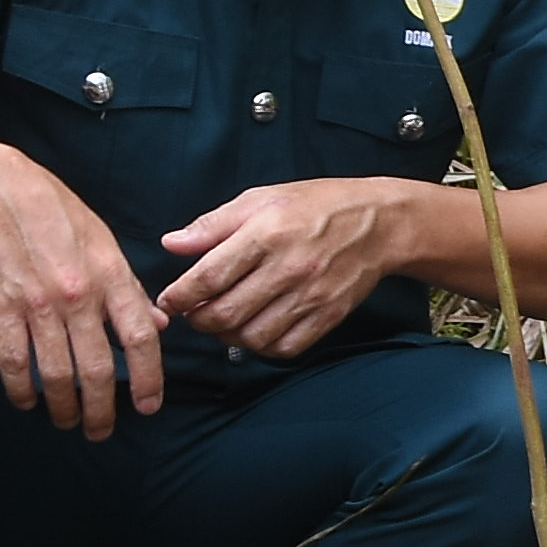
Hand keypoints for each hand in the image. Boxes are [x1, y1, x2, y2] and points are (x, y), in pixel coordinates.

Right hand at [0, 141, 169, 434]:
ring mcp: (37, 304)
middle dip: (103, 411)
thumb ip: (128, 287)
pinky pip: (14, 362)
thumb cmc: (52, 212)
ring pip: (57, 375)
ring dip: (63, 408)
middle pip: (99, 370)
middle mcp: (77, 294)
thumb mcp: (102, 240)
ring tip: (66, 421)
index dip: (149, 379)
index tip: (148, 407)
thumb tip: (157, 325)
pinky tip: (26, 402)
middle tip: (101, 431)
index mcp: (110, 274)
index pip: (141, 338)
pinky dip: (21, 390)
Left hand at [159, 177, 451, 357]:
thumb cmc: (315, 206)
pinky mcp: (327, 317)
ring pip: (251, 338)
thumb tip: (171, 244)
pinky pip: (283, 348)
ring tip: (223, 321)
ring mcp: (310, 297)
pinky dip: (261, 346)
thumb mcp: (260, 199)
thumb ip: (213, 225)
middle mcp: (288, 269)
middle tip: (193, 313)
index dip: (179, 297)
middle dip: (198, 320)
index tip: (168, 301)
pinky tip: (255, 328)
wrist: (379, 224)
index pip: (208, 278)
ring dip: (227, 336)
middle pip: (225, 314)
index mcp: (266, 234)